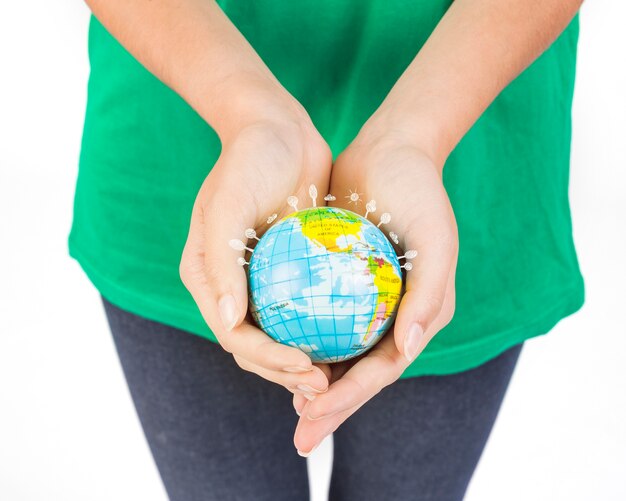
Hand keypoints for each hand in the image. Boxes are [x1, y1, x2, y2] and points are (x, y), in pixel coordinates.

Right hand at [180, 99, 332, 397]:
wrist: (276, 129)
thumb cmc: (248, 161)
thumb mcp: (229, 205)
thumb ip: (220, 264)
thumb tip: (226, 320)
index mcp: (206, 277)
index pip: (233, 334)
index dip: (267, 359)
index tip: (306, 366)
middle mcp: (229, 286)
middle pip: (254, 346)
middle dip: (286, 371)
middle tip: (326, 384)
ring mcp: (258, 281)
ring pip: (279, 335)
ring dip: (304, 361)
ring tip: (339, 374)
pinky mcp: (287, 271)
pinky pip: (302, 310)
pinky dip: (319, 331)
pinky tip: (348, 342)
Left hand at [291, 124, 458, 453]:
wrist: (393, 152)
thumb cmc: (420, 195)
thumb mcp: (436, 241)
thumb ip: (428, 297)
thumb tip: (406, 350)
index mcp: (419, 317)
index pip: (382, 370)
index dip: (349, 399)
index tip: (313, 418)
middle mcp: (394, 316)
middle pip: (358, 372)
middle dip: (330, 407)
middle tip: (300, 436)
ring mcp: (369, 302)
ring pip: (339, 351)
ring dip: (314, 382)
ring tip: (288, 406)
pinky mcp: (344, 282)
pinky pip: (323, 318)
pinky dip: (304, 340)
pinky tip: (277, 352)